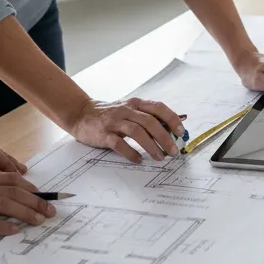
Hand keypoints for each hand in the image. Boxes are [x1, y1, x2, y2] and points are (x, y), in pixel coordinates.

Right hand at [0, 169, 55, 239]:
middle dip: (35, 201)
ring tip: (40, 221)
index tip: (44, 196)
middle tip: (51, 211)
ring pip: (3, 204)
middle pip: (12, 191)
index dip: (30, 188)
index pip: (9, 180)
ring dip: (26, 212)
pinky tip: (14, 231)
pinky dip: (1, 226)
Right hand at [69, 98, 184, 162]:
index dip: (172, 119)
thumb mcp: (130, 110)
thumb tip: (172, 129)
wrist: (82, 113)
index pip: (158, 108)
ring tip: (159, 157)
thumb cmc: (111, 114)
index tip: (181, 132)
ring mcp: (114, 122)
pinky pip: (119, 144)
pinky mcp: (104, 134)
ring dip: (151, 146)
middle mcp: (126, 110)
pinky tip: (138, 160)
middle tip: (173, 151)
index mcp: (136, 103)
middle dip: (164, 137)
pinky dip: (131, 153)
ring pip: (137, 132)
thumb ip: (148, 117)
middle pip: (150, 122)